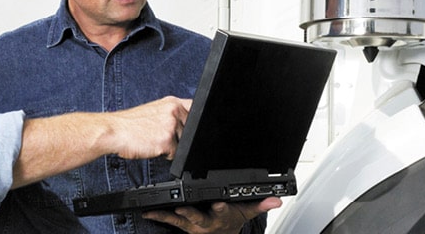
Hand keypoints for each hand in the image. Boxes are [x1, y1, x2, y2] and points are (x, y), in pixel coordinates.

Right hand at [104, 96, 190, 159]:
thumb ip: (171, 113)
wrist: (114, 131)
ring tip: (154, 140)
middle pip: (191, 130)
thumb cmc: (130, 124)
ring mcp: (172, 125)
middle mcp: (174, 111)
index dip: (195, 121)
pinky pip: (176, 154)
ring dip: (172, 146)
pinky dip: (166, 155)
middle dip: (180, 136)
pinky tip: (153, 147)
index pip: (196, 109)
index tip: (189, 127)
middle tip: (160, 135)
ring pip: (184, 143)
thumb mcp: (154, 110)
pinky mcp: (167, 141)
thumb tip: (186, 123)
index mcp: (172, 102)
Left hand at [141, 197, 281, 233]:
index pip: (223, 211)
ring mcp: (194, 225)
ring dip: (168, 216)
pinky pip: (170, 220)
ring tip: (154, 212)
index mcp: (223, 217)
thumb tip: (277, 199)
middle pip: (199, 218)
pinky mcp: (184, 225)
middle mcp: (207, 223)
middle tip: (182, 208)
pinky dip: (158, 216)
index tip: (218, 202)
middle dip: (190, 213)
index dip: (220, 207)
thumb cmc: (232, 222)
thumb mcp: (247, 213)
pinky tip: (147, 212)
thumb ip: (260, 204)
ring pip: (180, 220)